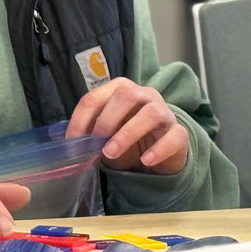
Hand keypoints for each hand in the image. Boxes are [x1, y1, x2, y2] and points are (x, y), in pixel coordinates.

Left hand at [66, 77, 188, 174]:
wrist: (159, 156)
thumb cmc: (128, 140)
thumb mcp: (106, 137)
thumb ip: (91, 135)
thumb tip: (70, 144)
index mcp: (121, 91)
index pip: (96, 96)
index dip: (81, 118)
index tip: (72, 141)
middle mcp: (145, 95)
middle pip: (126, 94)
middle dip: (107, 118)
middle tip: (95, 142)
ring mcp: (165, 112)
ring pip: (151, 113)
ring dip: (127, 133)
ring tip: (111, 153)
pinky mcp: (180, 133)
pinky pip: (174, 136)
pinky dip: (159, 149)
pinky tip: (145, 160)